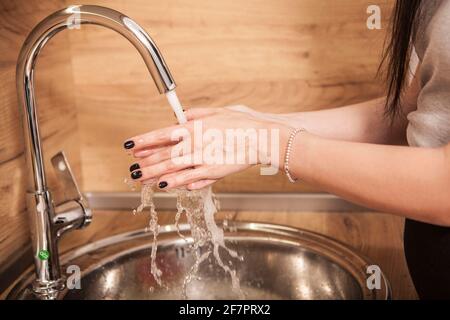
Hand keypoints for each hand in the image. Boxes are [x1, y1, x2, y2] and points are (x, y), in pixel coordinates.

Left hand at [123, 105, 288, 189]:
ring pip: (172, 169)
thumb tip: (179, 117)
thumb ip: (195, 114)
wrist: (262, 137)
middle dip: (145, 162)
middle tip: (132, 168)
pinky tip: (165, 186)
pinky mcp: (213, 172)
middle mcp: (194, 144)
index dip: (143, 141)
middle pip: (163, 155)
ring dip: (154, 175)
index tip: (130, 146)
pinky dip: (176, 183)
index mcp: (193, 127)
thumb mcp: (216, 111)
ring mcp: (202, 159)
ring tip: (141, 179)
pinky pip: (190, 179)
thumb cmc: (242, 122)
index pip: (161, 135)